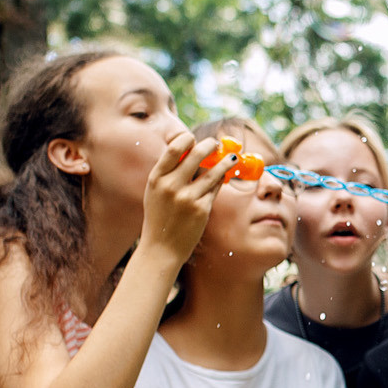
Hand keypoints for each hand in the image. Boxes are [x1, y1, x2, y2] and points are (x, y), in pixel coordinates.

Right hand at [137, 131, 230, 264]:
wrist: (161, 249)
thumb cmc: (159, 217)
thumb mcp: (155, 192)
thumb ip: (168, 172)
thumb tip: (188, 150)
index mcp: (156, 178)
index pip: (174, 148)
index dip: (187, 139)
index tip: (194, 138)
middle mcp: (171, 186)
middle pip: (196, 154)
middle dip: (209, 145)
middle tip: (215, 143)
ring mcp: (187, 198)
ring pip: (212, 171)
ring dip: (225, 161)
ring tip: (232, 156)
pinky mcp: (201, 209)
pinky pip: (216, 188)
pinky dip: (222, 180)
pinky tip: (225, 175)